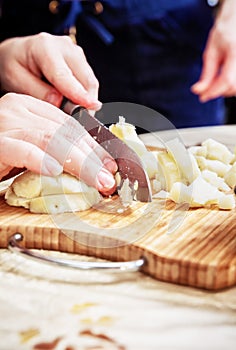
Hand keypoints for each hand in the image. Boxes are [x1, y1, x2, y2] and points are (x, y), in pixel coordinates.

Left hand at [0, 33, 100, 109]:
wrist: (17, 54)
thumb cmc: (14, 64)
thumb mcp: (16, 79)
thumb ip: (37, 91)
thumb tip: (59, 102)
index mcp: (45, 47)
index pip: (65, 76)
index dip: (79, 93)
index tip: (91, 106)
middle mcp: (65, 47)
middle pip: (86, 80)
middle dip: (86, 103)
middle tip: (75, 123)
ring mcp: (76, 54)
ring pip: (90, 84)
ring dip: (85, 102)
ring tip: (70, 114)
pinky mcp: (82, 62)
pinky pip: (89, 84)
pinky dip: (84, 98)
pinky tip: (72, 105)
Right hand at [0, 93, 116, 194]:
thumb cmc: (1, 156)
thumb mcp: (32, 149)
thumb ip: (55, 149)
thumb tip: (93, 165)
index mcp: (29, 107)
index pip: (69, 125)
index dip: (92, 146)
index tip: (109, 165)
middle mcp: (18, 108)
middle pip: (64, 132)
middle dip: (91, 158)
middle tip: (108, 179)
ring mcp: (6, 122)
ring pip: (50, 139)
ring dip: (78, 163)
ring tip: (97, 180)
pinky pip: (21, 149)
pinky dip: (39, 159)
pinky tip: (54, 170)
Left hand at [191, 0, 235, 101]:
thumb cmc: (224, 34)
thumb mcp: (211, 52)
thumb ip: (206, 73)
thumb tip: (198, 91)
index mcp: (235, 51)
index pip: (227, 79)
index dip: (213, 91)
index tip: (202, 97)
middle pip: (233, 86)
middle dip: (218, 91)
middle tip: (206, 89)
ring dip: (225, 90)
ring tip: (215, 82)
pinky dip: (231, 86)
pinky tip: (224, 81)